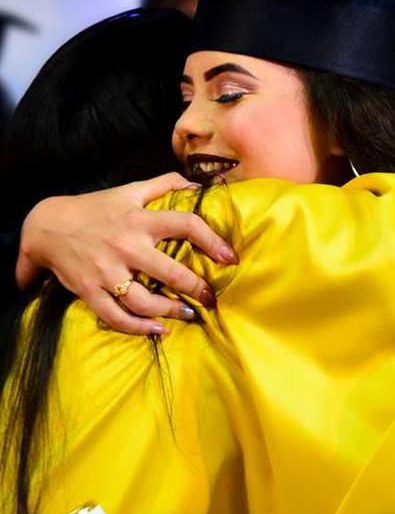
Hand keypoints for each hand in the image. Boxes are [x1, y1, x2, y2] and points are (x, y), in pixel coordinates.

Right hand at [16, 173, 237, 334]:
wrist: (45, 226)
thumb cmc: (93, 208)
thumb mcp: (127, 190)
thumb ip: (162, 184)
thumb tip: (195, 183)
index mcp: (139, 219)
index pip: (185, 224)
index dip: (212, 240)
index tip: (229, 257)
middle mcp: (126, 246)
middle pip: (170, 271)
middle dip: (196, 287)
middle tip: (211, 297)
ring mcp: (107, 272)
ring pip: (144, 300)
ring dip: (171, 311)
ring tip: (188, 314)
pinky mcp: (90, 292)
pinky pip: (117, 316)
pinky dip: (139, 328)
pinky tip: (158, 330)